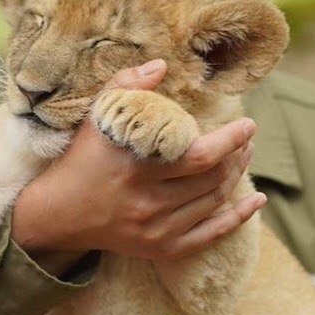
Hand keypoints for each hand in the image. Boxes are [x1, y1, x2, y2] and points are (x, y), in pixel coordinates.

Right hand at [12, 59, 265, 270]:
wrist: (59, 214)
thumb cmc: (82, 159)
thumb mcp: (97, 117)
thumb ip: (126, 86)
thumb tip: (161, 65)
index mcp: (137, 168)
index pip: (199, 156)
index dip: (230, 141)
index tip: (247, 125)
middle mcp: (148, 202)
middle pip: (212, 179)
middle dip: (237, 156)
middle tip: (246, 139)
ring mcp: (156, 229)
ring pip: (213, 202)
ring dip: (236, 178)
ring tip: (243, 157)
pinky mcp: (161, 249)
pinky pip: (210, 236)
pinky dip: (237, 218)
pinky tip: (256, 201)